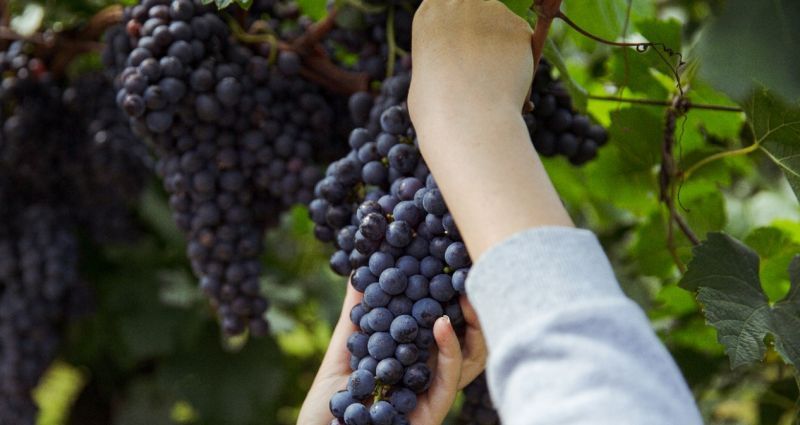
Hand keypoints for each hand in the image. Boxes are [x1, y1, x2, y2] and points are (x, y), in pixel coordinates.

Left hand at [297, 283, 486, 424]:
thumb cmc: (326, 410)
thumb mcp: (339, 356)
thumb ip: (355, 319)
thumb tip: (359, 273)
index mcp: (407, 360)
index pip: (432, 324)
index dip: (443, 296)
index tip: (446, 263)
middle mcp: (423, 375)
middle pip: (459, 339)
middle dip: (468, 308)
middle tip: (465, 275)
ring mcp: (430, 394)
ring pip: (465, 358)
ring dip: (469, 325)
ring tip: (463, 294)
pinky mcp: (432, 411)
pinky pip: (448, 380)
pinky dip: (449, 352)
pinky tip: (441, 325)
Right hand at [408, 0, 533, 130]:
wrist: (466, 121)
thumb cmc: (437, 110)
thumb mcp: (424, 76)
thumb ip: (440, 57)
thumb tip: (452, 63)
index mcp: (430, 12)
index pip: (450, 6)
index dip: (461, 28)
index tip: (462, 48)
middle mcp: (461, 2)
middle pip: (480, 13)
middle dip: (483, 36)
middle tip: (480, 70)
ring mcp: (492, 11)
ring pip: (503, 29)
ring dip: (502, 51)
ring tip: (490, 85)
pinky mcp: (519, 27)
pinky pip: (523, 45)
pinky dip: (520, 65)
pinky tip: (506, 84)